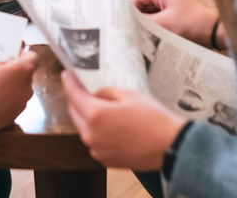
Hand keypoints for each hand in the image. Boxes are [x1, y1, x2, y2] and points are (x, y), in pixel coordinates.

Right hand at [0, 50, 38, 131]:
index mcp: (22, 71)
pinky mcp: (14, 116)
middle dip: (15, 72)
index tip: (17, 54)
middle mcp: (26, 87)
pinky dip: (6, 101)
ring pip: (20, 91)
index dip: (24, 54)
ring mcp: (21, 104)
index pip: (33, 58)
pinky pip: (13, 104)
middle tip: (0, 71)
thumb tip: (4, 66)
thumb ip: (0, 64)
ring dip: (11, 87)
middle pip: (25, 76)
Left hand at [62, 71, 185, 169]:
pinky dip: (97, 132)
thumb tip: (96, 96)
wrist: (170, 146)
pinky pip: (94, 141)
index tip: (66, 75)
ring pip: (84, 129)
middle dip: (77, 100)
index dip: (69, 83)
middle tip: (82, 88)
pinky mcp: (105, 160)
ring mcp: (97, 150)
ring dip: (88, 117)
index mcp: (96, 116)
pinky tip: (110, 125)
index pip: (74, 96)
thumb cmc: (152, 118)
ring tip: (100, 107)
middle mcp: (91, 135)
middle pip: (76, 113)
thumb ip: (106, 93)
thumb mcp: (129, 95)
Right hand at [132, 0, 219, 46]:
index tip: (130, 23)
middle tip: (139, 29)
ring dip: (152, 19)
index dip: (133, 11)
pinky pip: (163, 11)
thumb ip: (144, 22)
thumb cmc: (193, 25)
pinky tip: (160, 30)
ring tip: (151, 31)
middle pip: (146, 2)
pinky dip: (160, 20)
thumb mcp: (163, 25)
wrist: (213, 31)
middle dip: (143, 16)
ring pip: (154, 8)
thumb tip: (132, 23)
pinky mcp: (179, 4)